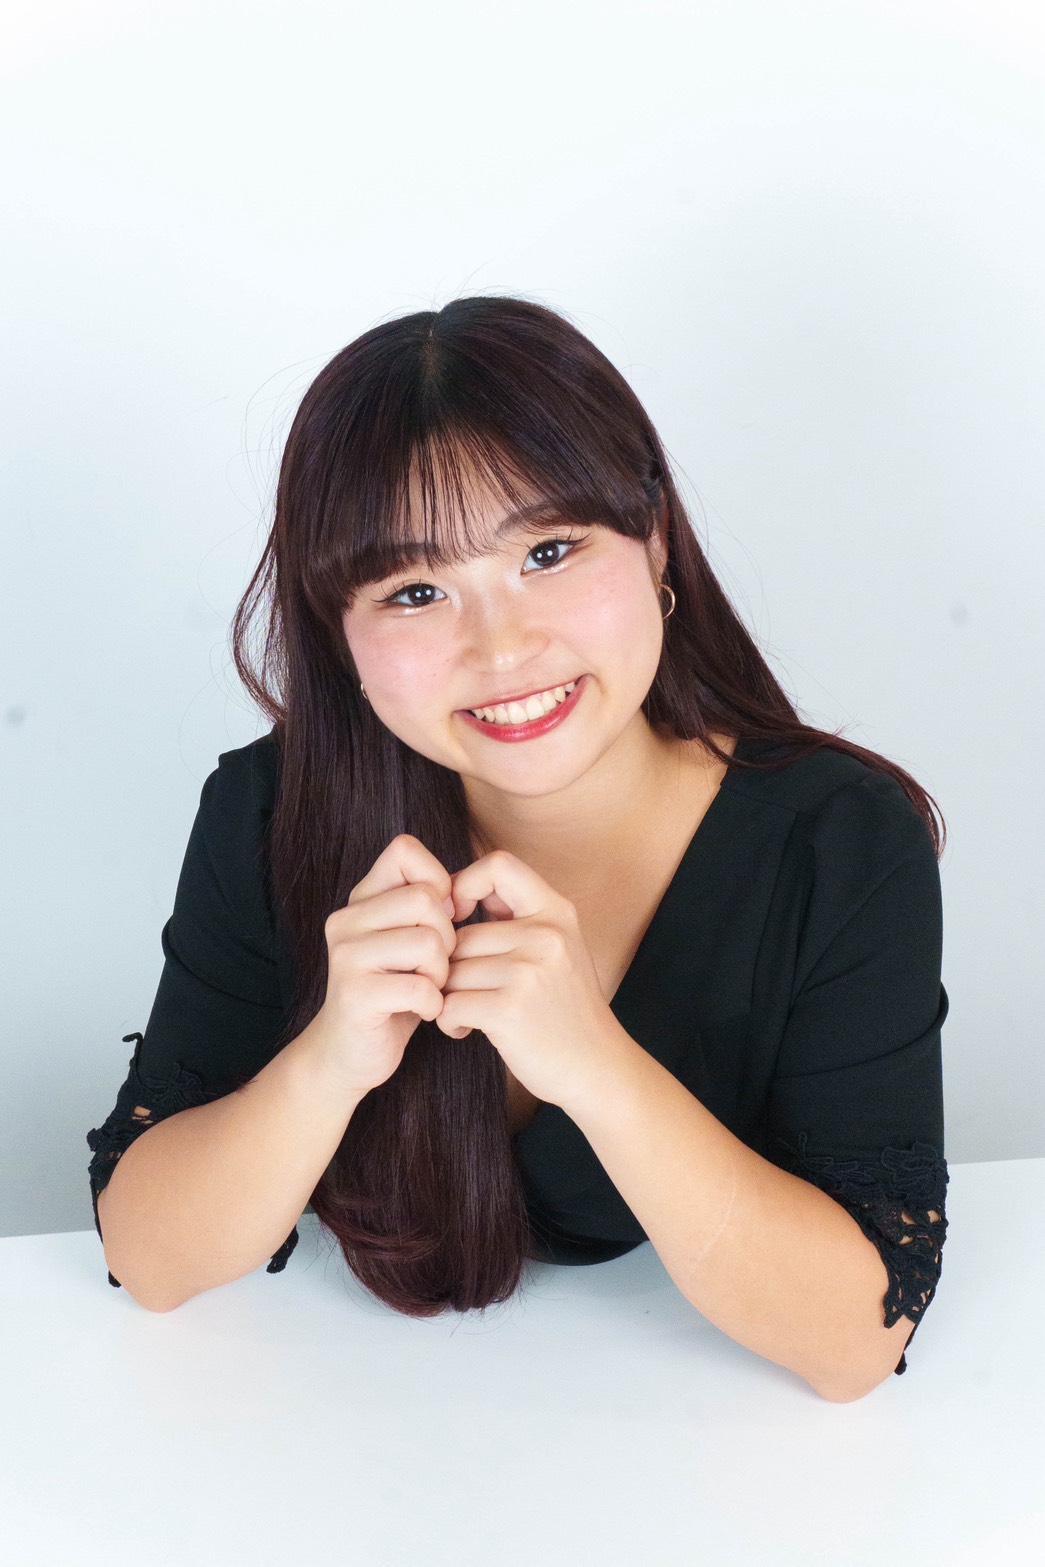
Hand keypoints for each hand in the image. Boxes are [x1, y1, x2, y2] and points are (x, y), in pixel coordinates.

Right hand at [308, 835, 457, 1098]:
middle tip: (437, 965)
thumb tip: (461, 890)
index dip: (438, 879)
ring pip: (428, 942)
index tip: (444, 916)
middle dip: (448, 934)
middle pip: (425, 898)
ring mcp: (346, 956)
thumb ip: (427, 906)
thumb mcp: (408, 939)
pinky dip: (434, 1003)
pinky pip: (421, 987)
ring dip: (442, 972)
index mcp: (361, 899)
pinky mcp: (355, 994)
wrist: (350, 1053)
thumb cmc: (394, 991)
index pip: (404, 850)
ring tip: (430, 988)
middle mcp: (346, 920)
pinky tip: (423, 1011)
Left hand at [436, 849, 624, 1112]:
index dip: (465, 883)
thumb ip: (517, 917)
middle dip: (452, 966)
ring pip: (451, 970)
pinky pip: (449, 1003)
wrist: (597, 1068)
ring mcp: (528, 972)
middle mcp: (545, 936)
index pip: (498, 864)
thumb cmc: (566, 1009)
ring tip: (466, 1014)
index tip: (456, 917)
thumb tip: (457, 891)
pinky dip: (448, 1021)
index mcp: (557, 912)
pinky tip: (464, 1031)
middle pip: (461, 934)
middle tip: (464, 992)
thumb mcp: (558, 948)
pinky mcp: (509, 1010)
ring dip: (448, 996)